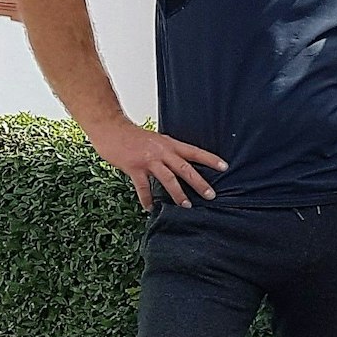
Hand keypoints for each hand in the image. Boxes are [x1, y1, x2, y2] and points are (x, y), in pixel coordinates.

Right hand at [86, 118, 227, 208]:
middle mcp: (162, 152)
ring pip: (168, 179)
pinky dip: (147, 199)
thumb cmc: (133, 135)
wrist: (111, 128)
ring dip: (178, 194)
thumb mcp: (157, 139)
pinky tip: (150, 208)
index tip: (225, 167)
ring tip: (186, 206)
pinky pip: (143, 187)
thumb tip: (181, 162)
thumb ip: (168, 151)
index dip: (210, 159)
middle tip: (211, 195)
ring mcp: (148, 160)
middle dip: (199, 182)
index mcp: (170, 144)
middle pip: (185, 168)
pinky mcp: (134, 167)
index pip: (195, 151)